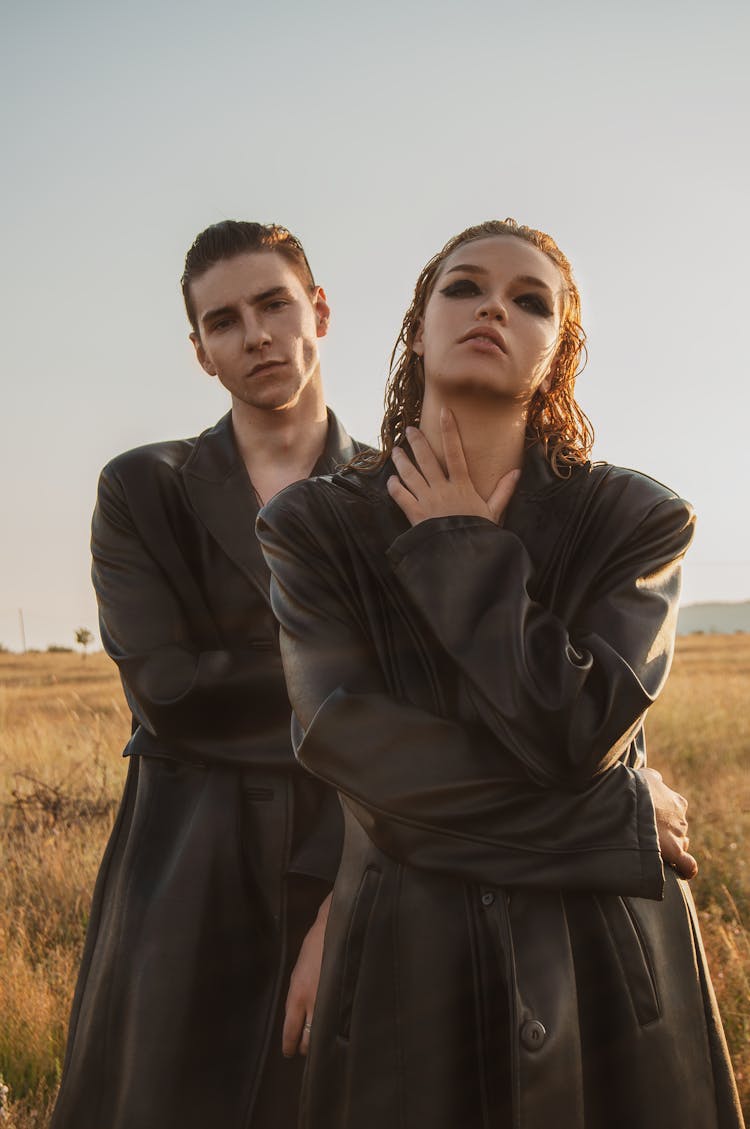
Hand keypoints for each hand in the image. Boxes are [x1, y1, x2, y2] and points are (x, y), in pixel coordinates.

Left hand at [282, 893, 330, 1056]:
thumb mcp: (299, 972)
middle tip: (310, 1047)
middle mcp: (313, 1003)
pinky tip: (344, 1030)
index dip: (291, 1046)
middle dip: (309, 1048)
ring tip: (327, 1042)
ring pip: (326, 1036)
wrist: (336, 927)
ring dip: (325, 1040)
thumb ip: (298, 996)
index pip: (291, 1033)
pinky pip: (343, 1022)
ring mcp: (332, 1001)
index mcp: (297, 996)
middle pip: (309, 1041)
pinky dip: (342, 1029)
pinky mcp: (348, 996)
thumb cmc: (315, 946)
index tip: (291, 1053)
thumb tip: (298, 1016)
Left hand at [387, 409, 519, 526]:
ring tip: (395, 450)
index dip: (449, 431)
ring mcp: (427, 501)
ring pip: (409, 474)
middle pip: (426, 459)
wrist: (462, 555)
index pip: (454, 452)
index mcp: (462, 486)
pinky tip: (392, 480)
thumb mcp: (494, 512)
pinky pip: (401, 496)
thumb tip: (516, 472)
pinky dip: (395, 487)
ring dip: (401, 461)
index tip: (444, 412)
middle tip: (408, 429)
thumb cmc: (479, 533)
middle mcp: (442, 489)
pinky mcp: (415, 515)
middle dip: (416, 442)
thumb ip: (503, 491)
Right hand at [639, 767, 697, 879]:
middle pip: (678, 833)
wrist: (627, 796)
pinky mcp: (674, 849)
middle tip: (645, 837)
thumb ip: (654, 779)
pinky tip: (681, 872)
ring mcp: (679, 834)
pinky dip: (686, 869)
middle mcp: (681, 819)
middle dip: (665, 836)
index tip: (651, 824)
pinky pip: (687, 864)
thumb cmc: (633, 784)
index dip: (665, 822)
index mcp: (677, 802)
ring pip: (679, 846)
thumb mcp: (646, 775)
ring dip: (668, 849)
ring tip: (649, 850)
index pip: (677, 817)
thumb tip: (657, 779)